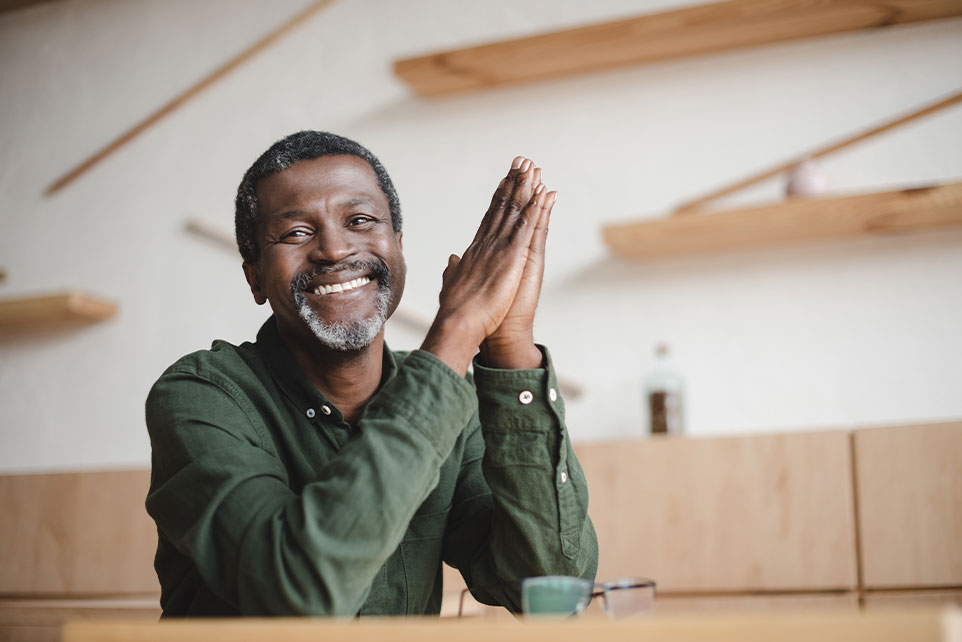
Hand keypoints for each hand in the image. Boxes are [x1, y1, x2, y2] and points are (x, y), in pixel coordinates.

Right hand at [420, 157, 547, 374]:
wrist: (458, 323)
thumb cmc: (456, 311)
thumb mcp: (453, 284)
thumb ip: (454, 269)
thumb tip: (452, 259)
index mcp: (476, 251)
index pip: (490, 218)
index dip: (499, 197)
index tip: (505, 180)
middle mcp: (487, 243)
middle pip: (502, 207)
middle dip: (512, 183)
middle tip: (521, 162)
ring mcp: (499, 248)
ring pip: (514, 211)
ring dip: (525, 188)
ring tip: (532, 167)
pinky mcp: (512, 257)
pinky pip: (526, 227)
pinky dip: (534, 208)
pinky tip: (542, 193)